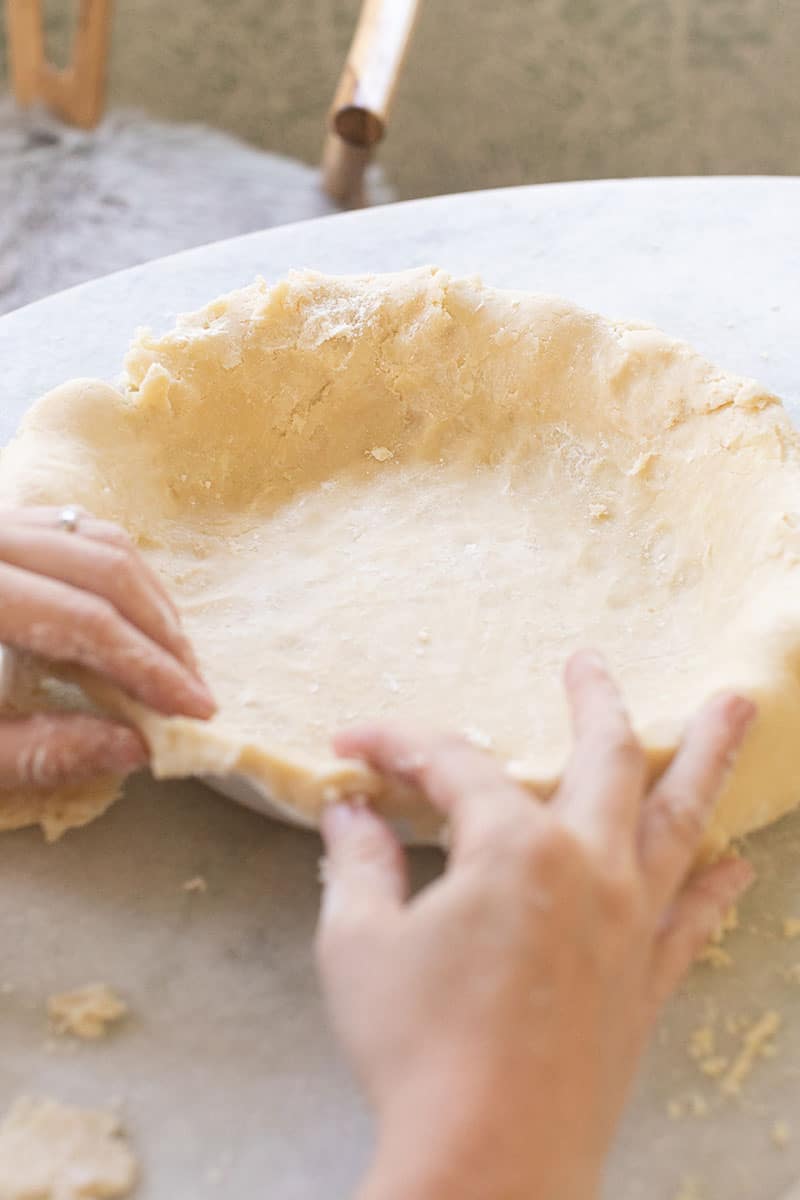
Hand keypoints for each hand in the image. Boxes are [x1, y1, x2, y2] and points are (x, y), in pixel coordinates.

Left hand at [0, 506, 214, 788]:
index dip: (149, 669)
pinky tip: (134, 617)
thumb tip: (134, 747)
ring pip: (99, 540)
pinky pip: (77, 529)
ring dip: (149, 598)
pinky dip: (118, 572)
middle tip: (197, 689)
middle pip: (106, 571)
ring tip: (176, 658)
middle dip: (162, 634)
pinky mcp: (2, 523)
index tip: (195, 711)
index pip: (87, 622)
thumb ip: (39, 752)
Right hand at [316, 653, 755, 1199]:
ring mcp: (631, 923)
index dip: (399, 742)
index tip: (355, 742)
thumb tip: (347, 809)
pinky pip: (695, 919)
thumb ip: (358, 862)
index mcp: (514, 848)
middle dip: (594, 700)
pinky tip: (735, 865)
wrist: (488, 1164)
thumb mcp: (359, 943)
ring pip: (681, 820)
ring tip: (734, 705)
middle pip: (605, 757)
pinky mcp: (648, 982)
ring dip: (706, 755)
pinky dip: (715, 885)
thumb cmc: (414, 1048)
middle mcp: (588, 867)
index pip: (454, 765)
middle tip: (589, 662)